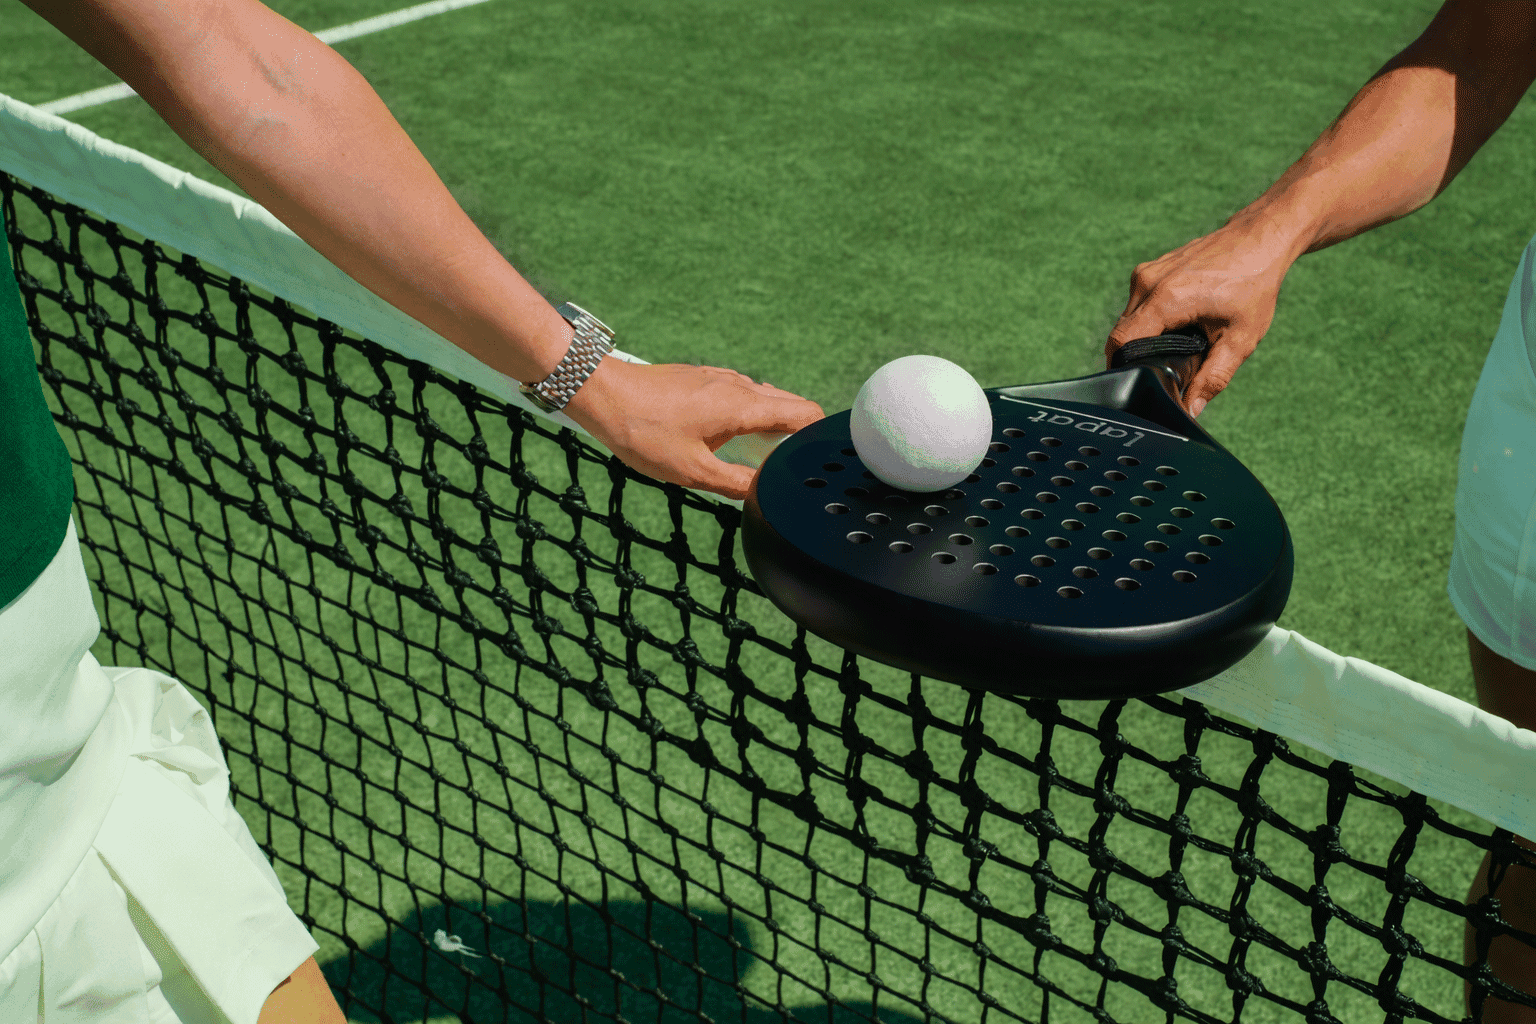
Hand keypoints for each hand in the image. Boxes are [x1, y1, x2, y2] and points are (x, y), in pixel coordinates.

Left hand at [562, 358, 824, 500]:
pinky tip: (736, 436)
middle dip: (800, 433)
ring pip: (764, 398)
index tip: (824, 459)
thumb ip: (736, 483)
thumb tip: (766, 492)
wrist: (604, 394)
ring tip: (770, 456)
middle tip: (798, 466)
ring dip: (774, 424)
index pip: (804, 413)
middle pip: (789, 404)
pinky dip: (751, 414)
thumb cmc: (644, 433)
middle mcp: (739, 386)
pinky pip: (742, 394)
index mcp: (744, 406)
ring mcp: (720, 378)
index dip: (821, 436)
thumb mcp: (692, 471)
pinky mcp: (703, 377)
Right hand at [1106, 221, 1294, 417]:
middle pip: (1123, 333)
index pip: (1122, 342)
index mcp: (1167, 298)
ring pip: (1129, 319)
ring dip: (1145, 337)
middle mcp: (1149, 282)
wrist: (1261, 237)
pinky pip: (1138, 304)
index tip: (1139, 385)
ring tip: (1177, 343)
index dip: (1124, 369)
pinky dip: (1151, 320)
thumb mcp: (1240, 338)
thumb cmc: (1255, 283)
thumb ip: (1213, 378)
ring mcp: (1147, 272)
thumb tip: (1190, 410)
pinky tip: (1178, 324)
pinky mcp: (1150, 269)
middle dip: (1138, 356)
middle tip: (1166, 370)